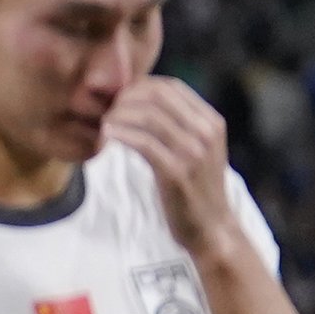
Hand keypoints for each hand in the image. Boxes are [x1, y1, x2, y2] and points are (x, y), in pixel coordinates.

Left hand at [103, 75, 237, 252]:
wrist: (210, 226)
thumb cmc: (194, 188)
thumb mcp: (196, 149)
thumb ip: (178, 126)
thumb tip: (143, 102)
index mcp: (211, 121)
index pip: (171, 87)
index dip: (139, 87)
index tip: (118, 98)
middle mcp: (206, 131)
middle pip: (158, 97)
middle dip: (126, 99)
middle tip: (106, 110)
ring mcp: (193, 151)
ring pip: (149, 117)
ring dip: (119, 116)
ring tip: (103, 124)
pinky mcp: (177, 172)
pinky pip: (144, 144)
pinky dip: (121, 135)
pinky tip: (106, 137)